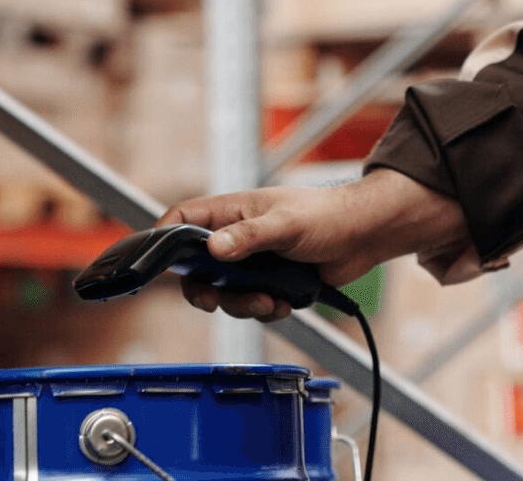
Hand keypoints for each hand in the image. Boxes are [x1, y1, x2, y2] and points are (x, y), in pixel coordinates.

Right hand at [160, 168, 469, 321]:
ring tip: (269, 302)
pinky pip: (252, 305)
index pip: (182, 220)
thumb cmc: (326, 215)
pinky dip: (265, 310)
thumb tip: (213, 250)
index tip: (157, 266)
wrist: (364, 236)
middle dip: (205, 291)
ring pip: (225, 293)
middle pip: (197, 269)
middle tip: (213, 302)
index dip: (163, 240)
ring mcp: (253, 262)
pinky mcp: (271, 283)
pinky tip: (284, 303)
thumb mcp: (285, 224)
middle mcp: (236, 237)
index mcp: (231, 212)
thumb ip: (248, 236)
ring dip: (242, 305)